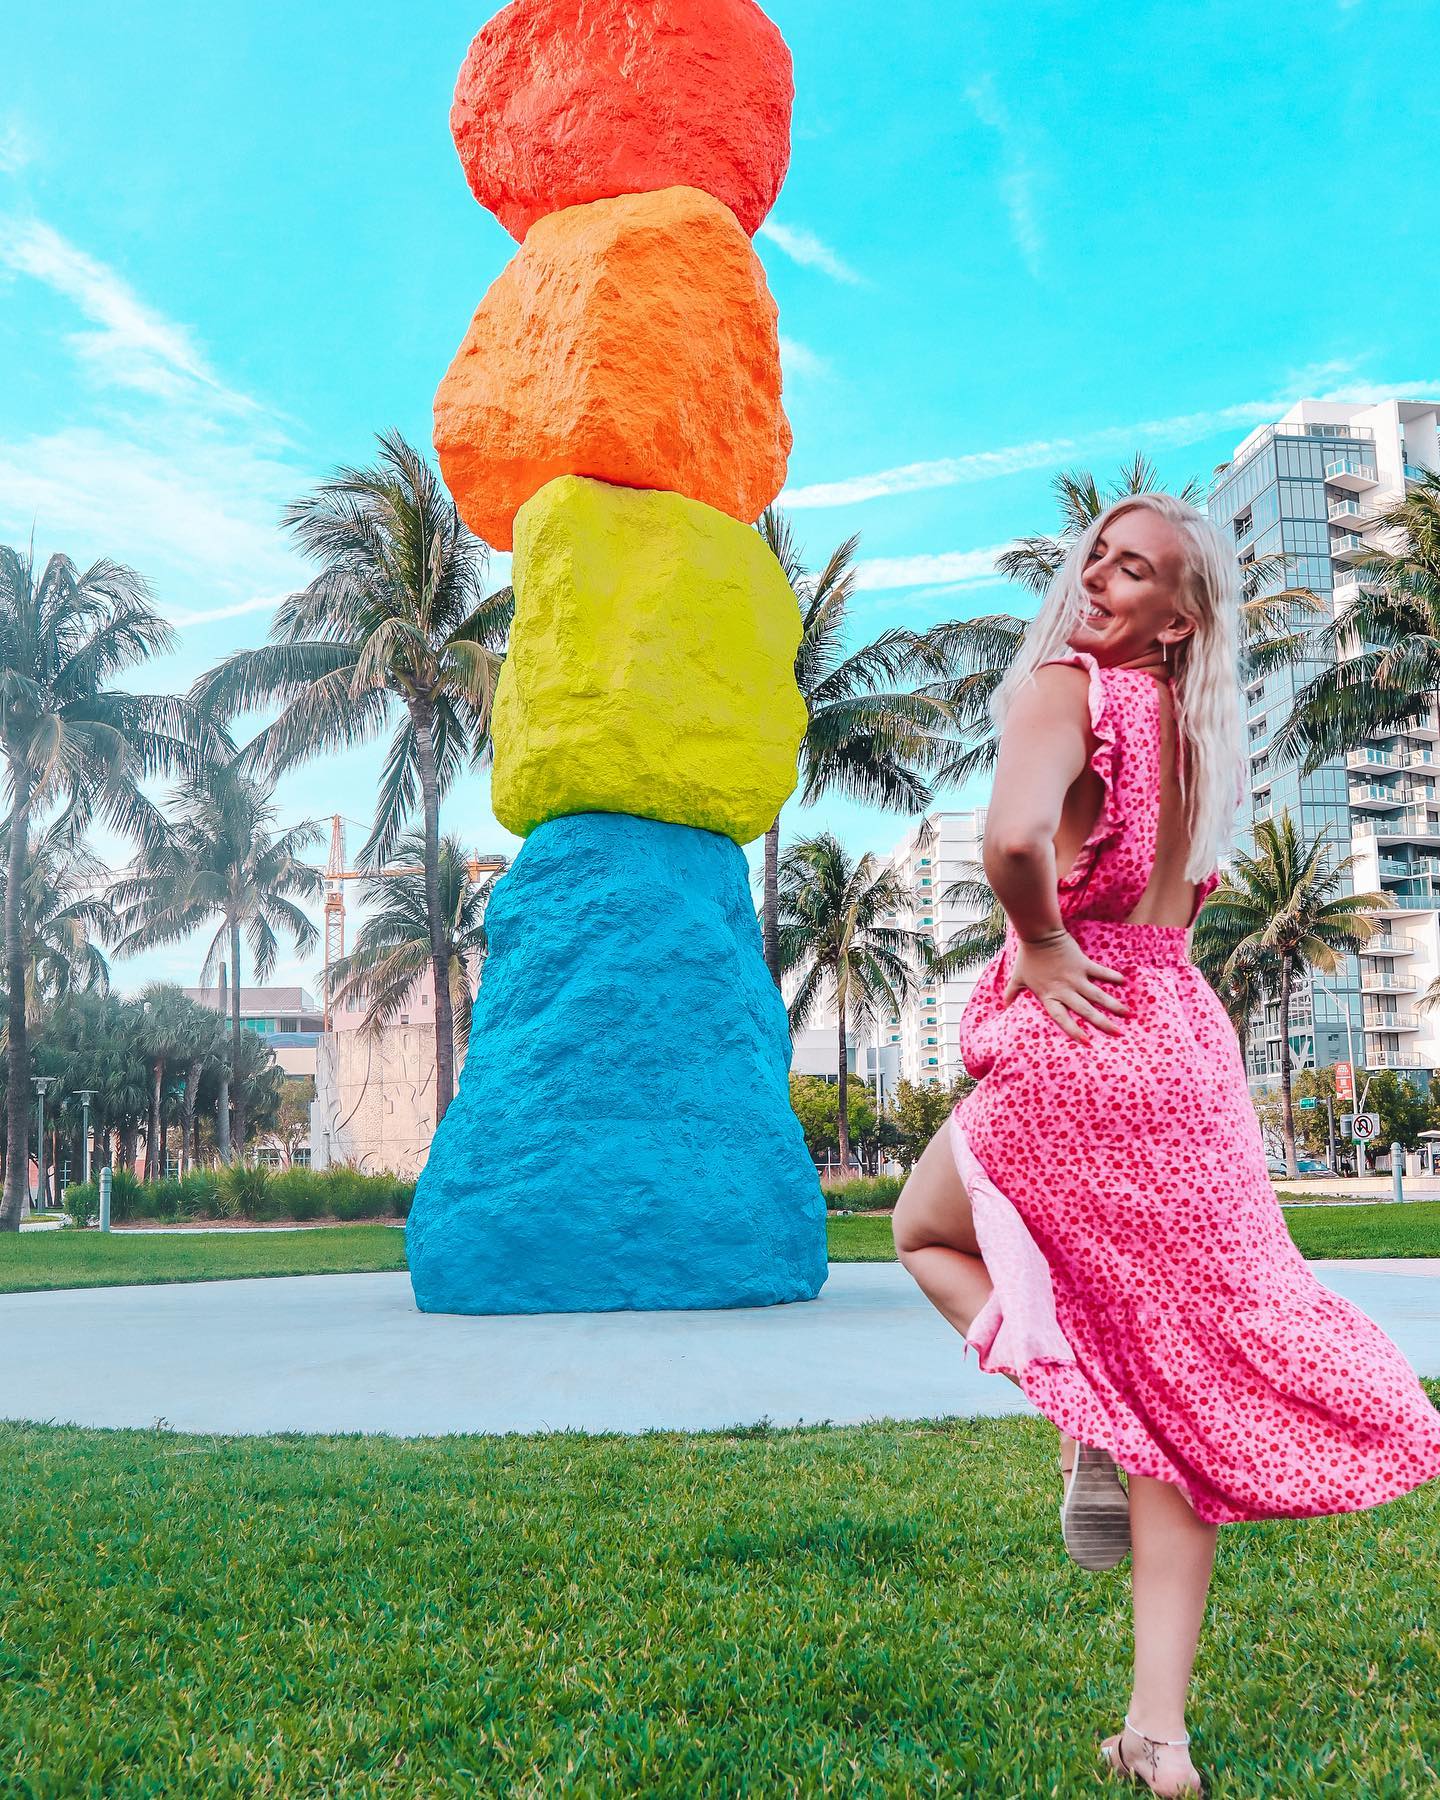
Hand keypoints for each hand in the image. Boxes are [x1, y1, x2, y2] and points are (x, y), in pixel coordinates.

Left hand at [1003, 929, 1126, 1044]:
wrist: (1038, 935)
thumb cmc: (1027, 958)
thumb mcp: (1017, 978)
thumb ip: (1011, 994)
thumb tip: (1002, 1007)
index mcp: (1050, 996)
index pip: (1063, 1019)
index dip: (1074, 1031)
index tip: (1088, 1043)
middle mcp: (1065, 990)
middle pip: (1086, 1011)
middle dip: (1103, 1023)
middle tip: (1119, 1034)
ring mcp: (1076, 977)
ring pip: (1098, 995)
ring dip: (1114, 1005)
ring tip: (1129, 1014)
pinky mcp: (1083, 964)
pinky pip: (1101, 972)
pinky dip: (1112, 976)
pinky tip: (1124, 982)